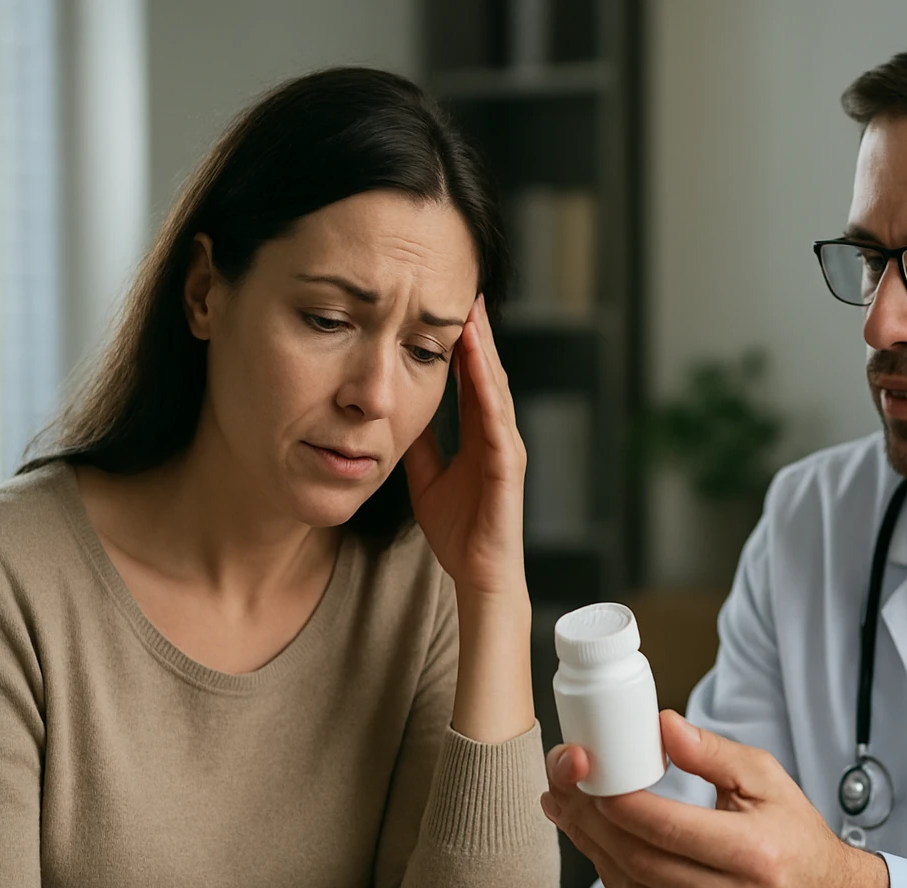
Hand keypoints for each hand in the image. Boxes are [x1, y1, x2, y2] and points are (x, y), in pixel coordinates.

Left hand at [403, 295, 525, 599]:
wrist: (478, 574)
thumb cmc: (459, 532)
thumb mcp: (426, 476)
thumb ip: (421, 443)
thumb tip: (398, 411)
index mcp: (480, 436)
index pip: (472, 379)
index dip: (463, 344)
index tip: (449, 307)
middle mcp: (498, 436)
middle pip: (489, 374)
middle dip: (479, 334)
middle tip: (469, 293)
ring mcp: (507, 450)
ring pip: (496, 390)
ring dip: (485, 353)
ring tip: (474, 316)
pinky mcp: (507, 469)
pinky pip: (497, 424)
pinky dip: (489, 393)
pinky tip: (480, 368)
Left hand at [541, 711, 890, 887]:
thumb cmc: (798, 840)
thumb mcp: (767, 781)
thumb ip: (713, 753)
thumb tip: (663, 726)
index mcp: (751, 854)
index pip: (663, 826)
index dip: (616, 798)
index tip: (591, 771)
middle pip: (635, 859)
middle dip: (590, 819)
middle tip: (565, 787)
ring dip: (592, 848)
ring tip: (570, 812)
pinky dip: (613, 879)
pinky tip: (602, 848)